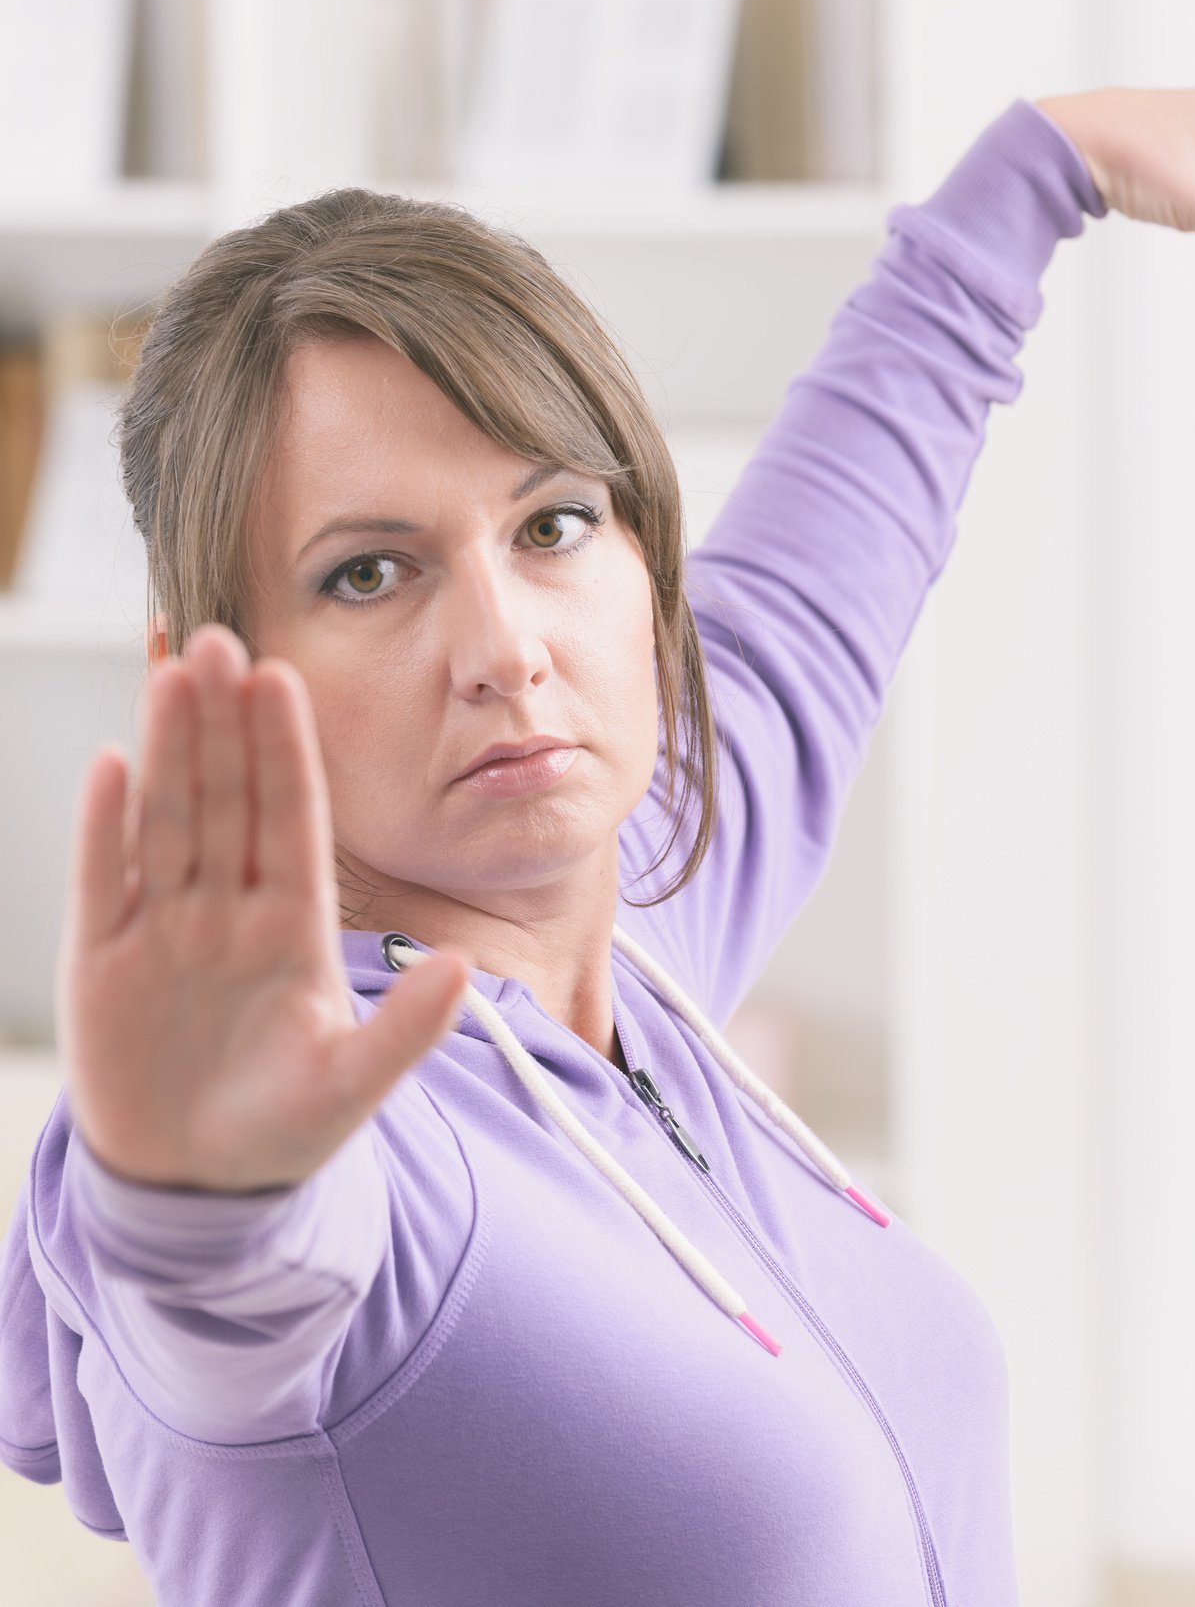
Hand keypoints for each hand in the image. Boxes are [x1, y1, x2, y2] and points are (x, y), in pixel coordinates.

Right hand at [55, 624, 470, 1192]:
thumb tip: (464, 969)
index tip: (285, 680)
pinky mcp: (101, 960)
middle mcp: (229, 910)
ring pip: (168, 819)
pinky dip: (104, 827)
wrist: (196, 1184)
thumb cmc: (283, 1128)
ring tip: (171, 671)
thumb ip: (407, 1029)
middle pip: (227, 798)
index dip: (286, 752)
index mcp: (293, 926)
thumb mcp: (352, 1084)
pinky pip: (104, 880)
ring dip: (168, 748)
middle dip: (225, 723)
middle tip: (222, 639)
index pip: (291, 820)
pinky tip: (110, 764)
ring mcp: (164, 928)